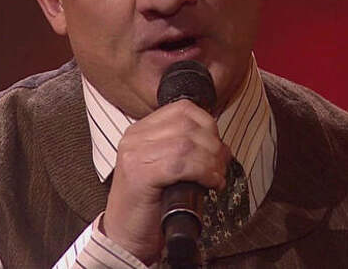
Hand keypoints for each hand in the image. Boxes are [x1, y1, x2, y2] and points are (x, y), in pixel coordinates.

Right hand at [102, 100, 230, 264]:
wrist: (126, 237)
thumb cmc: (151, 205)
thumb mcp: (165, 167)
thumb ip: (183, 148)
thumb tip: (219, 143)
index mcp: (139, 131)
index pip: (182, 109)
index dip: (207, 124)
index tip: (216, 146)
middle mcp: (134, 138)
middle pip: (187, 124)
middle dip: (213, 144)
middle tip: (221, 165)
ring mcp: (134, 155)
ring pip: (186, 143)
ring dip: (211, 161)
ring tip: (216, 177)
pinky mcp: (139, 175)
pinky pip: (181, 164)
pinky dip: (203, 172)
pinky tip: (210, 184)